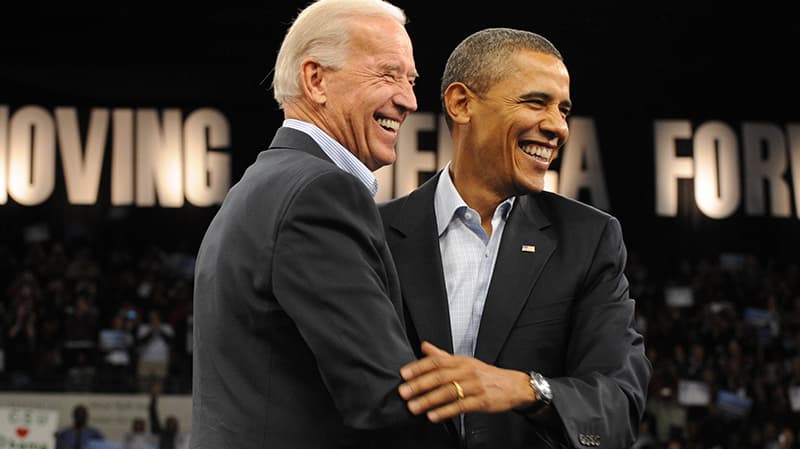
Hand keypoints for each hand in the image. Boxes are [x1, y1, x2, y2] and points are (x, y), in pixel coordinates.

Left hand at [398, 341, 535, 421]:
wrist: (513, 385)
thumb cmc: (485, 374)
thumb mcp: (464, 361)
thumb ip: (442, 355)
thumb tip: (424, 346)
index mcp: (460, 361)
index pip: (436, 361)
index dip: (419, 367)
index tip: (404, 374)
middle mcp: (466, 371)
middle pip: (440, 377)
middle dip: (420, 385)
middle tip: (404, 392)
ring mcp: (474, 386)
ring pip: (448, 392)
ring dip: (429, 400)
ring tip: (414, 407)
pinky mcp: (481, 401)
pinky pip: (461, 406)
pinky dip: (445, 411)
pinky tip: (433, 416)